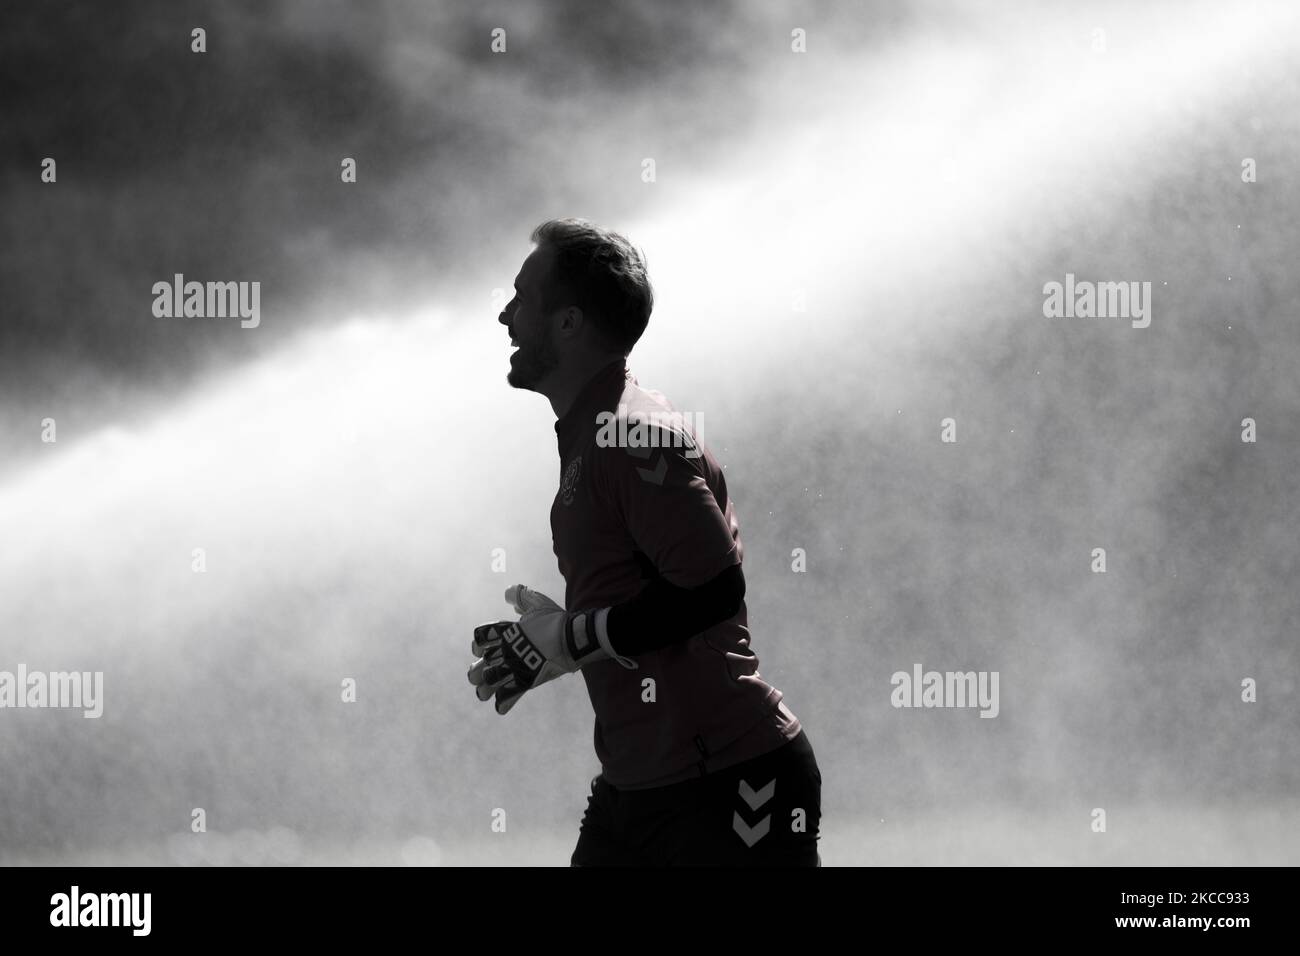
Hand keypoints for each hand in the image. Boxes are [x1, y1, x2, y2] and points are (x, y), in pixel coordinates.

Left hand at [468, 584, 617, 714]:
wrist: (573, 638)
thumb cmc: (556, 620)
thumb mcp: (537, 603)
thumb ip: (521, 597)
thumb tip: (507, 592)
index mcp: (506, 631)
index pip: (480, 639)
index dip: (478, 645)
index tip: (482, 649)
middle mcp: (506, 650)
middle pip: (479, 666)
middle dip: (477, 671)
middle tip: (482, 673)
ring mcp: (515, 667)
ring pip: (488, 683)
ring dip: (485, 689)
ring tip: (485, 691)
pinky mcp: (526, 681)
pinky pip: (508, 697)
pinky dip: (503, 703)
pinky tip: (500, 706)